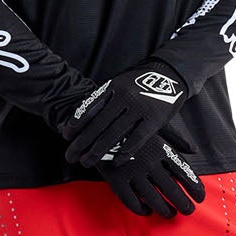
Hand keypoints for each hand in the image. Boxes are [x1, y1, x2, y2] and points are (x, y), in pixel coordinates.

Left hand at [62, 60, 188, 166]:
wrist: (169, 73)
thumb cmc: (139, 82)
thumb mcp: (119, 83)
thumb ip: (103, 99)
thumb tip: (77, 120)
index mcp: (113, 87)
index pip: (89, 107)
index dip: (76, 123)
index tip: (66, 136)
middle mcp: (124, 97)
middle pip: (98, 124)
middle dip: (81, 143)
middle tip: (70, 156)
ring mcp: (139, 107)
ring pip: (114, 134)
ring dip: (97, 151)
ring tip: (86, 162)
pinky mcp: (154, 118)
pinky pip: (137, 139)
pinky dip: (125, 151)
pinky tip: (115, 162)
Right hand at [98, 133, 205, 217]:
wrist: (98, 124)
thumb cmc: (131, 127)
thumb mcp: (154, 127)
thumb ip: (176, 139)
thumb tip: (194, 150)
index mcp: (161, 148)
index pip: (184, 173)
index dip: (195, 188)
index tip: (200, 198)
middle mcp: (149, 162)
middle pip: (172, 190)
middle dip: (183, 204)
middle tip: (189, 211)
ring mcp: (131, 172)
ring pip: (153, 200)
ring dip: (165, 210)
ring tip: (171, 214)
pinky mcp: (115, 180)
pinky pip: (132, 202)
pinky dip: (142, 210)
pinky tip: (148, 211)